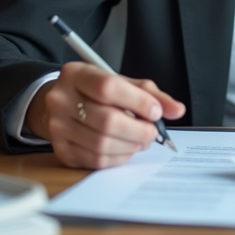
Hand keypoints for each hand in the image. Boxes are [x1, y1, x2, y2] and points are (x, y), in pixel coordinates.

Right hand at [27, 62, 185, 169]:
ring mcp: (57, 126)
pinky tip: (126, 149)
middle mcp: (61, 99)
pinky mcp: (61, 150)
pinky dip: (119, 157)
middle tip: (153, 132)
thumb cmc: (95, 92)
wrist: (61, 105)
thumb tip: (177, 110)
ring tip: (142, 140)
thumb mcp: (120, 83)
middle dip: (138, 129)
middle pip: (106, 120)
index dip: (138, 102)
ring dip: (131, 145)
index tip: (156, 111)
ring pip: (102, 143)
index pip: (108, 88)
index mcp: (76, 74)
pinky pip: (96, 160)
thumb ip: (149, 94)